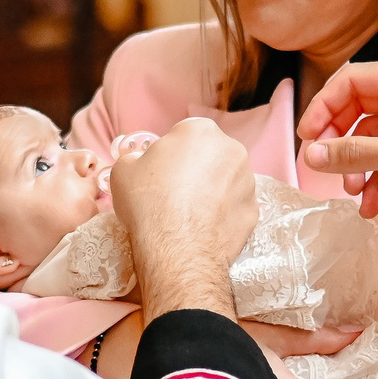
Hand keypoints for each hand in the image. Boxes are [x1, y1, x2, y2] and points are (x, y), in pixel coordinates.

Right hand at [109, 117, 255, 320]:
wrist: (176, 247)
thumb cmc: (148, 201)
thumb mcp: (124, 170)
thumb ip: (137, 158)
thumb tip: (142, 162)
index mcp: (201, 130)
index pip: (185, 135)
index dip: (171, 154)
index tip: (161, 173)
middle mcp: (232, 150)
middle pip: (210, 156)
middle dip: (196, 170)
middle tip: (174, 194)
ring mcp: (248, 182)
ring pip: (227, 182)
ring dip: (212, 192)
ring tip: (189, 214)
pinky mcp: (253, 212)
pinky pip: (234, 208)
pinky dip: (222, 216)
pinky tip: (203, 228)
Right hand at [296, 60, 377, 221]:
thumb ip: (355, 153)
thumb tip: (313, 154)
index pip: (350, 81)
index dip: (323, 107)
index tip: (308, 138)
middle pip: (357, 113)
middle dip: (340, 144)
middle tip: (323, 167)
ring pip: (371, 142)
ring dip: (358, 169)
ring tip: (354, 193)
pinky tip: (373, 206)